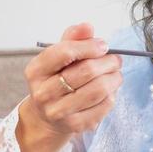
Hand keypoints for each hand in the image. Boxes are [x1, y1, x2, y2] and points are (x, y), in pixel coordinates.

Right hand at [20, 22, 122, 140]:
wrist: (48, 116)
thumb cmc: (56, 80)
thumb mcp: (58, 58)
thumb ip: (72, 40)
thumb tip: (87, 26)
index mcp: (36, 71)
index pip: (64, 53)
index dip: (89, 46)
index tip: (103, 45)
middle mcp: (43, 93)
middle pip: (86, 71)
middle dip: (108, 62)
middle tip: (116, 59)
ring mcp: (58, 111)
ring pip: (98, 89)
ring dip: (114, 77)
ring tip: (115, 73)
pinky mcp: (76, 125)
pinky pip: (104, 105)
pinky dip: (112, 94)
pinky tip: (109, 90)